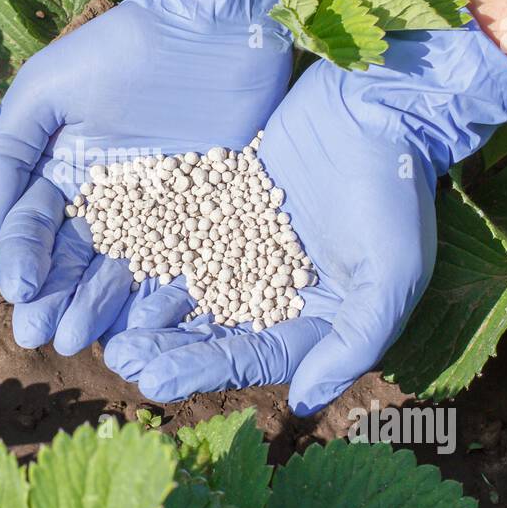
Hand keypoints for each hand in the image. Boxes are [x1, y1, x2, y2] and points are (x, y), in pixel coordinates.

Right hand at [0, 0, 334, 354]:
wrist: (211, 24)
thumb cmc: (121, 48)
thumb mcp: (45, 90)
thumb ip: (6, 156)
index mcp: (63, 174)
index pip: (34, 230)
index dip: (22, 262)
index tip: (19, 293)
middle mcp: (107, 202)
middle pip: (73, 263)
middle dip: (55, 300)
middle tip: (43, 339)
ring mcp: (159, 213)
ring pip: (122, 273)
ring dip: (98, 309)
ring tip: (82, 342)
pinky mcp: (209, 216)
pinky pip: (182, 266)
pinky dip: (161, 297)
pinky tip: (145, 326)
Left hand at [103, 20, 506, 414]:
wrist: (380, 104)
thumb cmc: (397, 192)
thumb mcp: (392, 274)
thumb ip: (352, 343)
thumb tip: (301, 403)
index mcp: (318, 316)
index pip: (252, 356)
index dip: (202, 371)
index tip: (154, 384)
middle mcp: (278, 289)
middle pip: (213, 330)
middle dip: (167, 348)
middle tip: (119, 360)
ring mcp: (249, 245)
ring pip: (191, 288)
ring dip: (151, 310)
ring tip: (110, 325)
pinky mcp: (228, 204)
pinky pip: (184, 237)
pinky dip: (153, 255)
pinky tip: (115, 267)